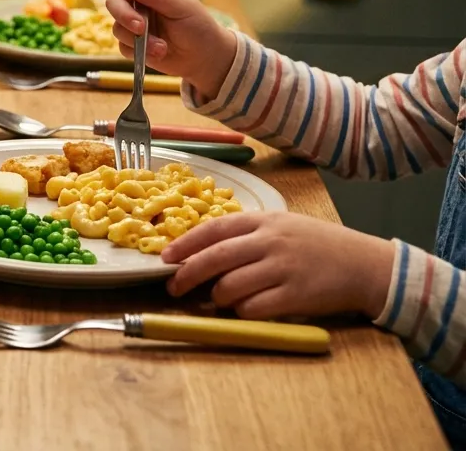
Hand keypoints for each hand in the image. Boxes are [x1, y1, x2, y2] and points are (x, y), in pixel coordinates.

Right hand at [105, 0, 237, 95]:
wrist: (203, 57)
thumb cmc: (198, 25)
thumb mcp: (183, 6)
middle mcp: (138, 2)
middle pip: (113, 1)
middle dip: (124, 14)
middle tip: (140, 27)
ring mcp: (133, 23)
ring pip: (116, 26)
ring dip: (137, 38)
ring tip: (161, 46)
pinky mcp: (131, 44)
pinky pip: (122, 46)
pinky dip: (139, 52)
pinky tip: (158, 53)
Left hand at [162, 211, 393, 319]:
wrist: (367, 265)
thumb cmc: (321, 246)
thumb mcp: (285, 227)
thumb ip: (248, 235)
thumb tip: (203, 252)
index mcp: (265, 221)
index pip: (214, 229)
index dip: (185, 244)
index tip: (165, 258)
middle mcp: (271, 241)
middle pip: (214, 258)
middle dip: (186, 275)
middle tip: (173, 287)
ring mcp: (284, 267)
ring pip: (230, 286)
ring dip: (218, 297)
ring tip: (221, 300)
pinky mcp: (296, 295)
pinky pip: (253, 308)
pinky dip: (242, 312)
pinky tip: (247, 309)